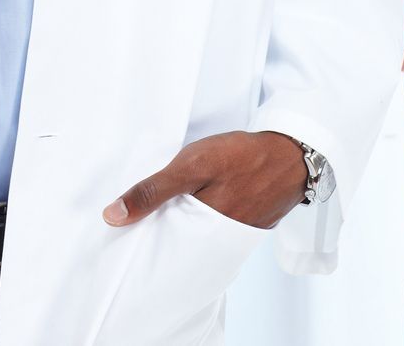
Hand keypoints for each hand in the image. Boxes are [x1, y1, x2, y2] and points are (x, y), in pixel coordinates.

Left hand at [102, 130, 306, 230]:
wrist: (290, 155)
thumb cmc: (241, 157)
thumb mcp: (191, 165)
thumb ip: (153, 190)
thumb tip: (113, 216)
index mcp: (199, 228)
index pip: (160, 247)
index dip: (141, 241)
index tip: (120, 237)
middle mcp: (216, 240)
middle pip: (177, 245)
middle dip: (159, 237)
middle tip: (137, 227)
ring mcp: (233, 234)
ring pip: (196, 237)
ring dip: (181, 228)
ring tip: (162, 216)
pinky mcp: (246, 227)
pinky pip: (215, 230)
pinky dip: (202, 221)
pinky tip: (195, 207)